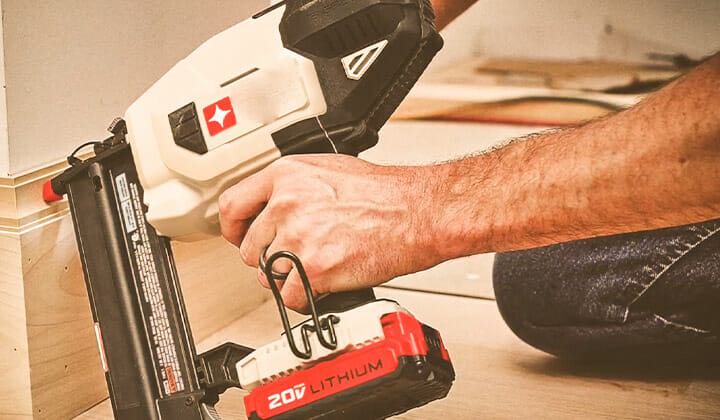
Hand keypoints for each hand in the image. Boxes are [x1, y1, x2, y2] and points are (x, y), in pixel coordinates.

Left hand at [218, 154, 439, 311]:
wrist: (416, 212)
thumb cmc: (384, 193)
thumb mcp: (328, 169)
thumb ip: (292, 186)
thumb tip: (271, 205)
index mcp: (286, 176)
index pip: (232, 205)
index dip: (232, 228)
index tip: (238, 236)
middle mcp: (287, 205)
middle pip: (249, 248)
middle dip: (269, 257)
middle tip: (295, 255)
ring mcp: (299, 238)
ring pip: (268, 275)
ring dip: (288, 278)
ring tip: (316, 266)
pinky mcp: (315, 269)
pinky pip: (289, 296)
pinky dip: (303, 298)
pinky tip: (321, 285)